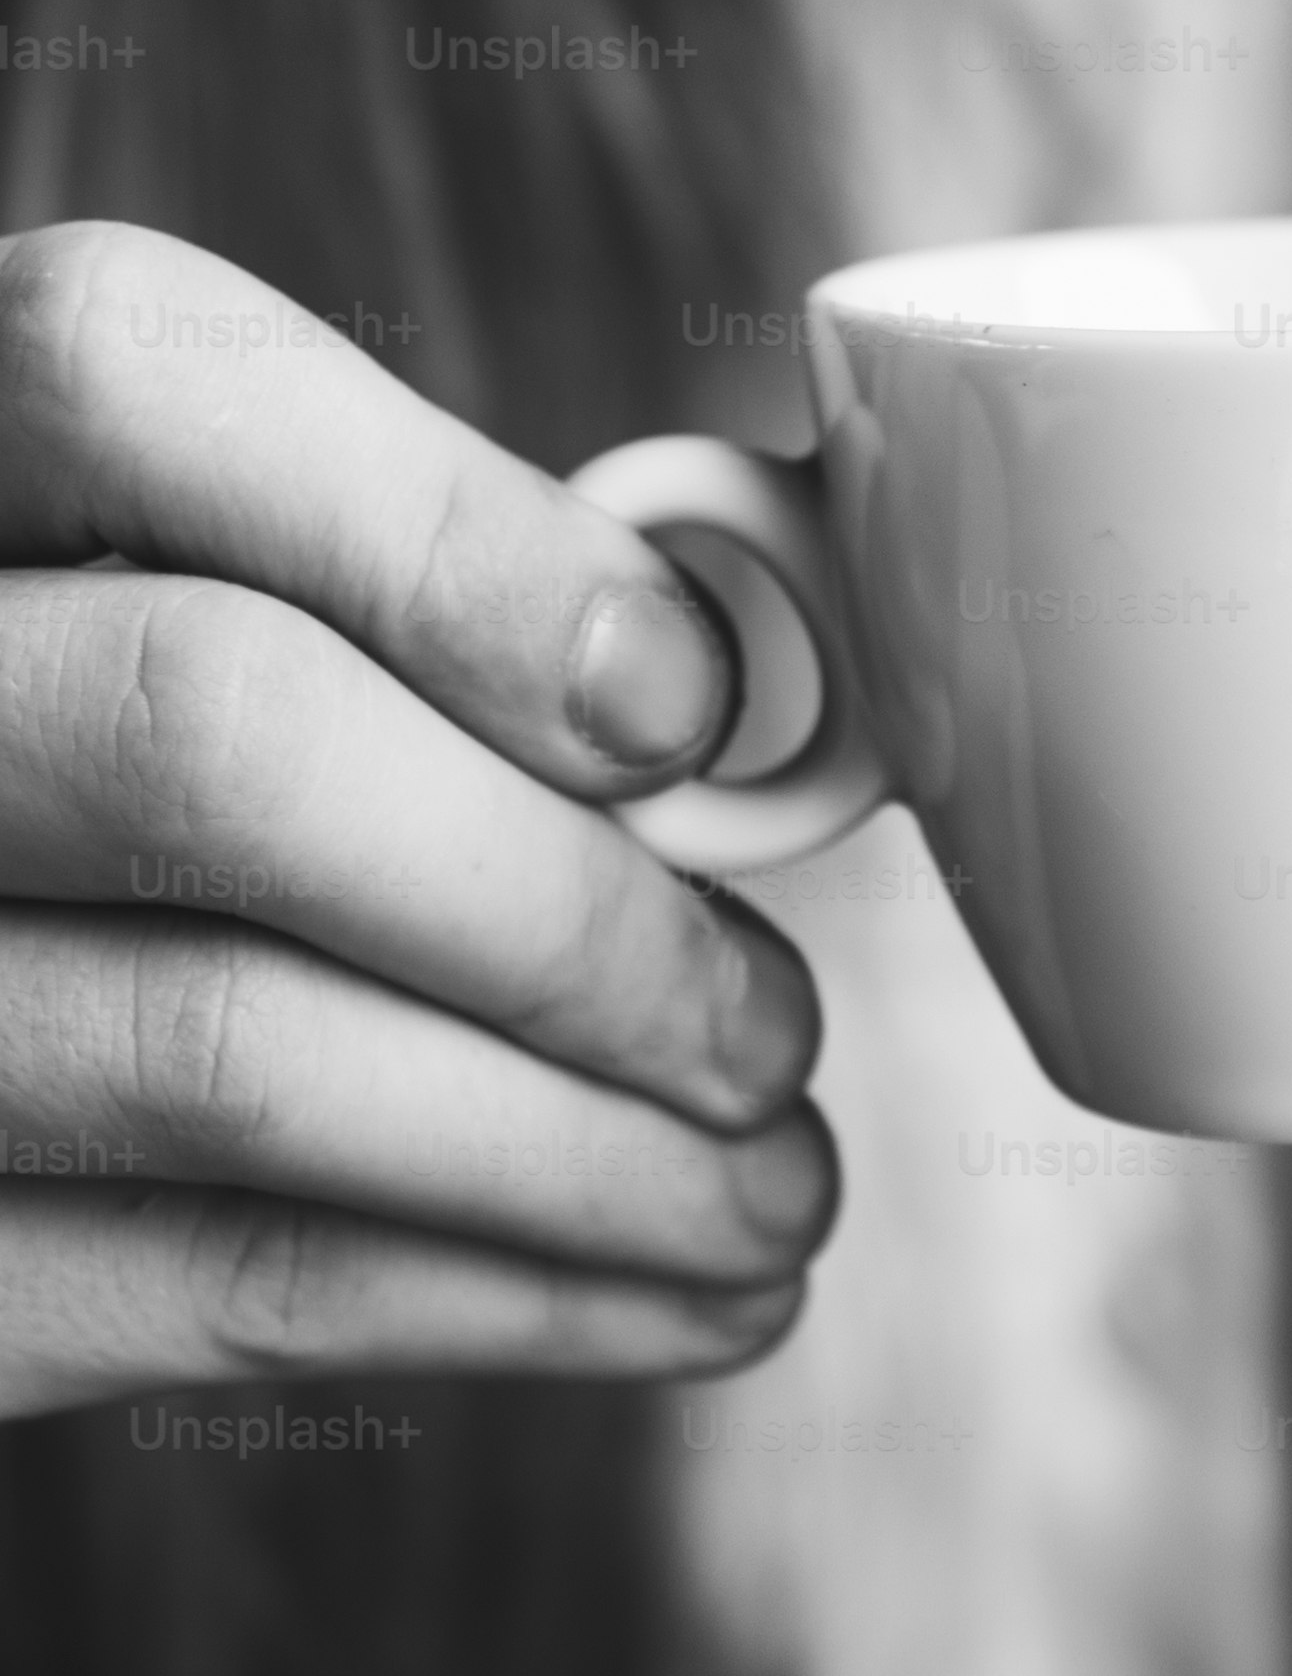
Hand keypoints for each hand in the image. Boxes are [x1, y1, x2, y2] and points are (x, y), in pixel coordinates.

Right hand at [0, 225, 834, 1416]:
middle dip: (568, 910)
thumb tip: (741, 688)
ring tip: (776, 1188)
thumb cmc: (133, 768)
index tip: (684, 704)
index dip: (447, 538)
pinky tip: (671, 1299)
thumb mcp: (189, 583)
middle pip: (214, 735)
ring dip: (586, 1155)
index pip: (130, 375)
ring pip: (223, 1055)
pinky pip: (190, 1290)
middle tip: (769, 1023)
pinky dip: (491, 1300)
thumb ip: (401, 572)